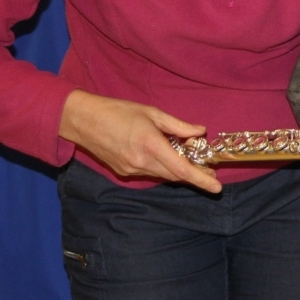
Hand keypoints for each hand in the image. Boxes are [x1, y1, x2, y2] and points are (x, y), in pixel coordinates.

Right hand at [58, 90, 220, 192]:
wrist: (82, 121)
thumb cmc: (118, 111)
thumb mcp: (152, 113)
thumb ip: (178, 126)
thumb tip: (200, 132)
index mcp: (151, 145)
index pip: (181, 169)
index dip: (201, 179)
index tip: (217, 187)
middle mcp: (142, 162)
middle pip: (175, 175)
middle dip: (194, 175)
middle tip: (209, 170)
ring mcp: (131, 170)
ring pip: (163, 175)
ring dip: (178, 171)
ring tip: (190, 160)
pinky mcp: (124, 172)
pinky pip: (150, 173)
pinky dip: (162, 168)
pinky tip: (166, 157)